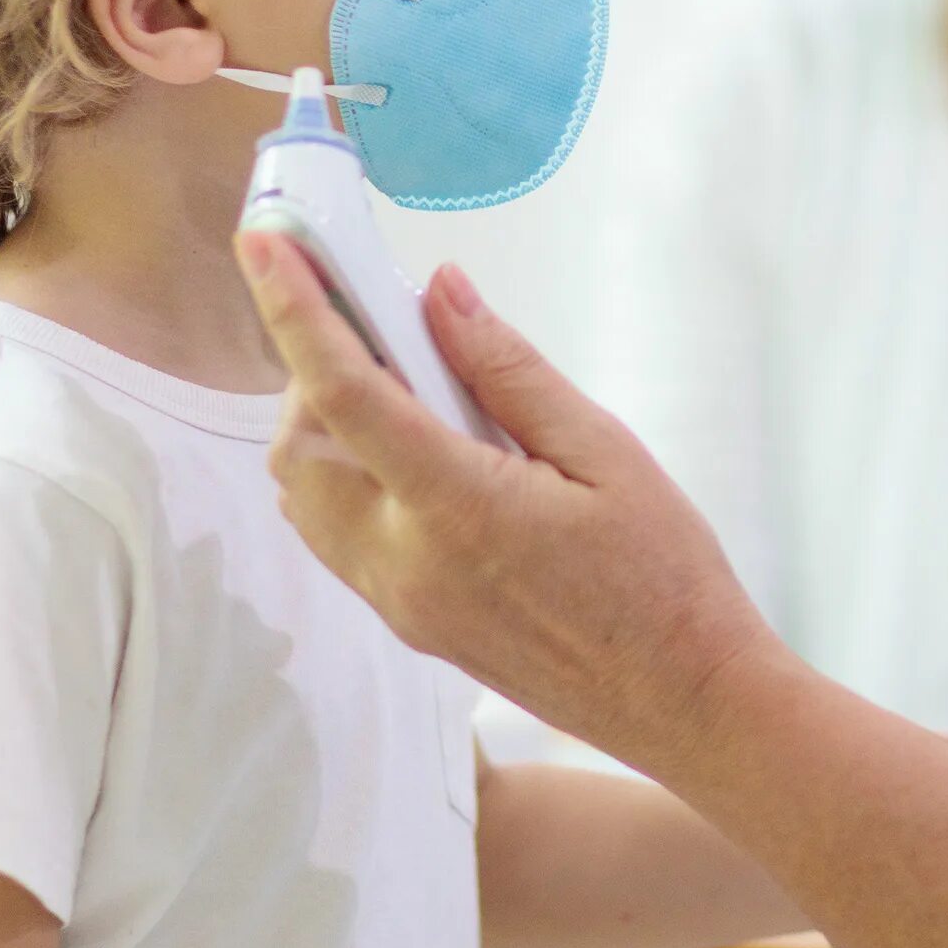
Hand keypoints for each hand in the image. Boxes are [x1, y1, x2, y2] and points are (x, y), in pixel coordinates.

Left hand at [236, 233, 777, 768]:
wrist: (682, 701)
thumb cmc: (665, 579)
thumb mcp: (607, 454)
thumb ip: (510, 371)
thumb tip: (441, 293)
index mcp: (459, 509)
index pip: (344, 393)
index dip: (295, 310)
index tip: (265, 245)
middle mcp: (406, 563)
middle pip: (298, 446)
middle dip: (313, 369)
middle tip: (383, 327)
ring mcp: (399, 602)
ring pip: (303, 497)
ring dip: (322, 427)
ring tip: (402, 387)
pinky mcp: (408, 624)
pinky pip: (334, 537)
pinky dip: (343, 476)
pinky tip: (414, 451)